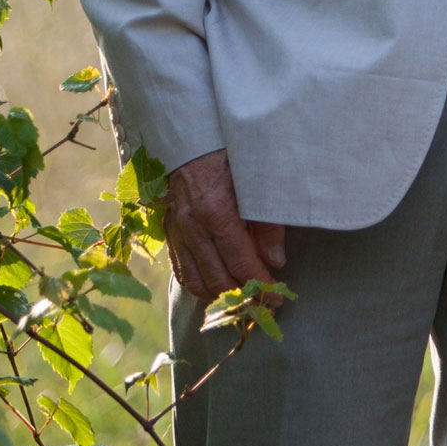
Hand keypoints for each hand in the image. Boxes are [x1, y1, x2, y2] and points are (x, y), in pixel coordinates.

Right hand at [165, 150, 286, 306]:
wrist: (190, 138)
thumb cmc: (229, 155)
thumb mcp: (256, 181)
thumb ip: (268, 222)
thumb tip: (276, 261)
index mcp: (217, 212)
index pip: (241, 263)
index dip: (260, 286)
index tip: (276, 300)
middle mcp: (193, 228)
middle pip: (218, 280)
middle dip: (243, 299)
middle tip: (264, 306)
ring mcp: (178, 232)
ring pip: (197, 282)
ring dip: (222, 298)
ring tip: (244, 301)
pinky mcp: (170, 233)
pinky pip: (182, 271)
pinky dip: (201, 286)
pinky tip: (218, 289)